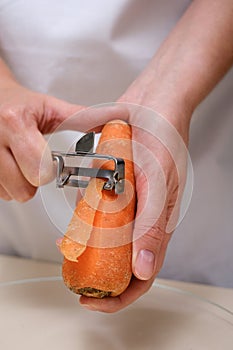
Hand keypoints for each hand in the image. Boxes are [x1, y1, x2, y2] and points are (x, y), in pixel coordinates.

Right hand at [0, 82, 83, 201]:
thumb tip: (120, 117)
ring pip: (10, 195)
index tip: (48, 159)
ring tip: (19, 160)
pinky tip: (8, 165)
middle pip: (23, 190)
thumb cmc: (20, 105)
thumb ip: (85, 117)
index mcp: (16, 123)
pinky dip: (6, 184)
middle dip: (34, 180)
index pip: (40, 171)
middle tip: (33, 161)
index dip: (49, 170)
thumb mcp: (51, 108)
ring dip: (19, 183)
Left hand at [77, 96, 190, 312]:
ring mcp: (126, 205)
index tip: (91, 300)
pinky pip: (95, 212)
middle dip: (94, 270)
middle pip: (119, 260)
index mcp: (158, 226)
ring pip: (103, 238)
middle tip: (71, 270)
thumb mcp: (160, 184)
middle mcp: (141, 220)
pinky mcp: (113, 190)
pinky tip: (72, 218)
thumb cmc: (163, 140)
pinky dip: (82, 217)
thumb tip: (145, 270)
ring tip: (68, 245)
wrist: (152, 105)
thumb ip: (153, 227)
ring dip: (85, 245)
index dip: (119, 295)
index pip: (142, 275)